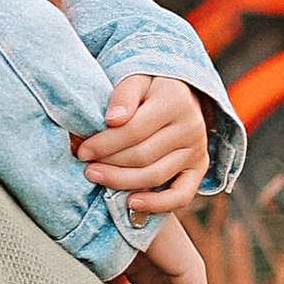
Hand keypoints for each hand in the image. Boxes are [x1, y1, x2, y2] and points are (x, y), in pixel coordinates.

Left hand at [75, 72, 210, 220]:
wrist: (179, 94)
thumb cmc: (149, 87)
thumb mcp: (135, 78)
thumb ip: (123, 95)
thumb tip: (113, 120)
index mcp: (175, 100)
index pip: (134, 130)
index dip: (105, 144)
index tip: (83, 151)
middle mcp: (191, 126)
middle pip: (143, 156)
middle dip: (110, 164)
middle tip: (87, 168)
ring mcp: (197, 150)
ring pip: (155, 176)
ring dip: (122, 182)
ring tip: (98, 178)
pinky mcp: (199, 168)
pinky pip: (181, 195)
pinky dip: (157, 204)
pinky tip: (132, 203)